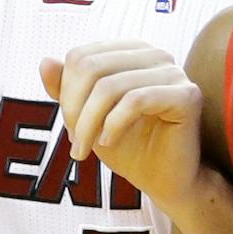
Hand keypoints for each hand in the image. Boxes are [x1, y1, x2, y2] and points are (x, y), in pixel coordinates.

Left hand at [42, 41, 202, 209]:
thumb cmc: (128, 147)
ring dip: (89, 124)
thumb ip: (66, 89)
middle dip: (74, 109)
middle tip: (75, 142)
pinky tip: (109, 142)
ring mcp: (174, 72)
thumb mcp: (87, 117)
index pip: (81, 56)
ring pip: (110, 86)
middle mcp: (155, 54)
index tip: (69, 128)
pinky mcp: (187, 95)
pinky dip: (113, 124)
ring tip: (85, 149)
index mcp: (131, 51)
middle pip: (92, 68)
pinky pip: (136, 100)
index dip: (66, 93)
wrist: (164, 181)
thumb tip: (45, 61)